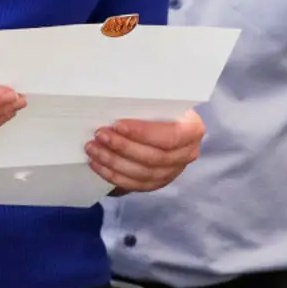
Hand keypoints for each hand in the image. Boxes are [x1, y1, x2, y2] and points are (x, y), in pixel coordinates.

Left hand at [86, 110, 205, 193]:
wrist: (163, 126)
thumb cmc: (160, 109)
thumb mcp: (160, 102)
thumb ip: (147, 105)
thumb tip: (119, 104)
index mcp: (192, 131)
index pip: (170, 137)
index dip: (143, 133)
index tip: (118, 125)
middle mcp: (187, 154)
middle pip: (153, 157)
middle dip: (122, 147)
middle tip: (100, 135)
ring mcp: (173, 172)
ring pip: (142, 173)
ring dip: (113, 162)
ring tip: (93, 148)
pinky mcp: (157, 182)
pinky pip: (135, 184)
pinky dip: (113, 175)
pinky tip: (98, 164)